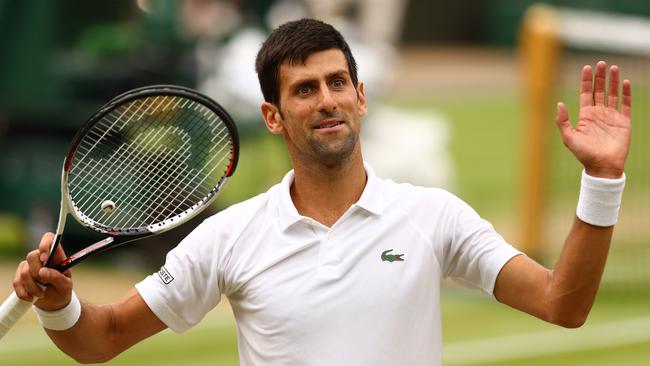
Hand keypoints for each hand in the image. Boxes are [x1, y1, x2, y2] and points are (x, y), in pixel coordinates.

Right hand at [12, 233, 72, 310]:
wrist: (53, 303)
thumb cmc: (62, 290)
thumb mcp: (65, 286)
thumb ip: (57, 277)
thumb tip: (43, 272)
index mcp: (56, 256)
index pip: (49, 239)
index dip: (45, 244)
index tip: (45, 258)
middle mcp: (41, 258)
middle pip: (32, 256)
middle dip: (37, 273)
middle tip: (46, 283)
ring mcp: (29, 266)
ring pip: (24, 271)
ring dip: (32, 287)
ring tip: (41, 293)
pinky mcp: (20, 276)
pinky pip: (16, 282)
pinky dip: (24, 292)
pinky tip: (32, 297)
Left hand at [556, 61, 631, 177]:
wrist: (602, 166)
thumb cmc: (584, 154)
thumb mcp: (569, 138)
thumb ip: (563, 121)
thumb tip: (559, 103)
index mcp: (585, 116)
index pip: (586, 94)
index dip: (586, 81)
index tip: (587, 68)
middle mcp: (598, 114)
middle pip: (599, 91)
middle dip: (600, 77)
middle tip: (601, 63)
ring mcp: (612, 117)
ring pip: (613, 94)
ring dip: (613, 81)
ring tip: (613, 68)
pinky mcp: (624, 122)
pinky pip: (626, 105)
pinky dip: (626, 94)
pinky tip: (625, 82)